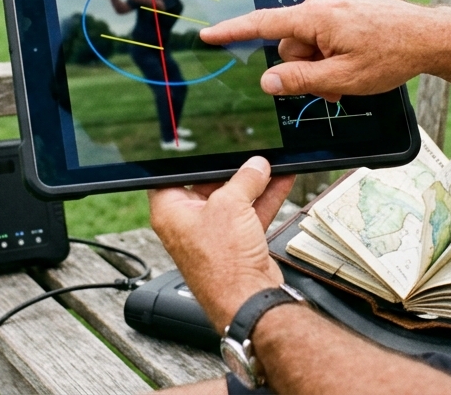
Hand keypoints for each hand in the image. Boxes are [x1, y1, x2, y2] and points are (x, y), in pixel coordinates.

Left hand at [149, 157, 295, 331]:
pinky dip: (264, 200)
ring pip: (233, 200)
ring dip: (253, 184)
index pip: (173, 176)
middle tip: (247, 157)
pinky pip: (248, 214)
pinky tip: (280, 182)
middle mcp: (188, 223)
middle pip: (208, 186)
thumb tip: (255, 166)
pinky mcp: (235, 244)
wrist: (248, 299)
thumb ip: (244, 179)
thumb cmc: (223, 263)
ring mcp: (213, 234)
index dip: (191, 162)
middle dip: (231, 171)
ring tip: (270, 165)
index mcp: (170, 211)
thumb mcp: (231, 205)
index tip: (208, 151)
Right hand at [199, 0, 441, 101]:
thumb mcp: (342, 78)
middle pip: (290, 43)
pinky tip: (354, 61)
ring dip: (321, 63)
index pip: (262, 23)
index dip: (232, 31)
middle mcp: (320, 1)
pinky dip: (331, 51)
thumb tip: (267, 80)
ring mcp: (333, 1)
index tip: (207, 34)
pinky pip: (323, 32)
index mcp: (315, 15)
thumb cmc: (391, 55)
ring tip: (350, 76)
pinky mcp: (343, 5)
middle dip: (305, 67)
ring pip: (308, 41)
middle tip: (334, 87)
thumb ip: (300, 80)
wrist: (429, 36)